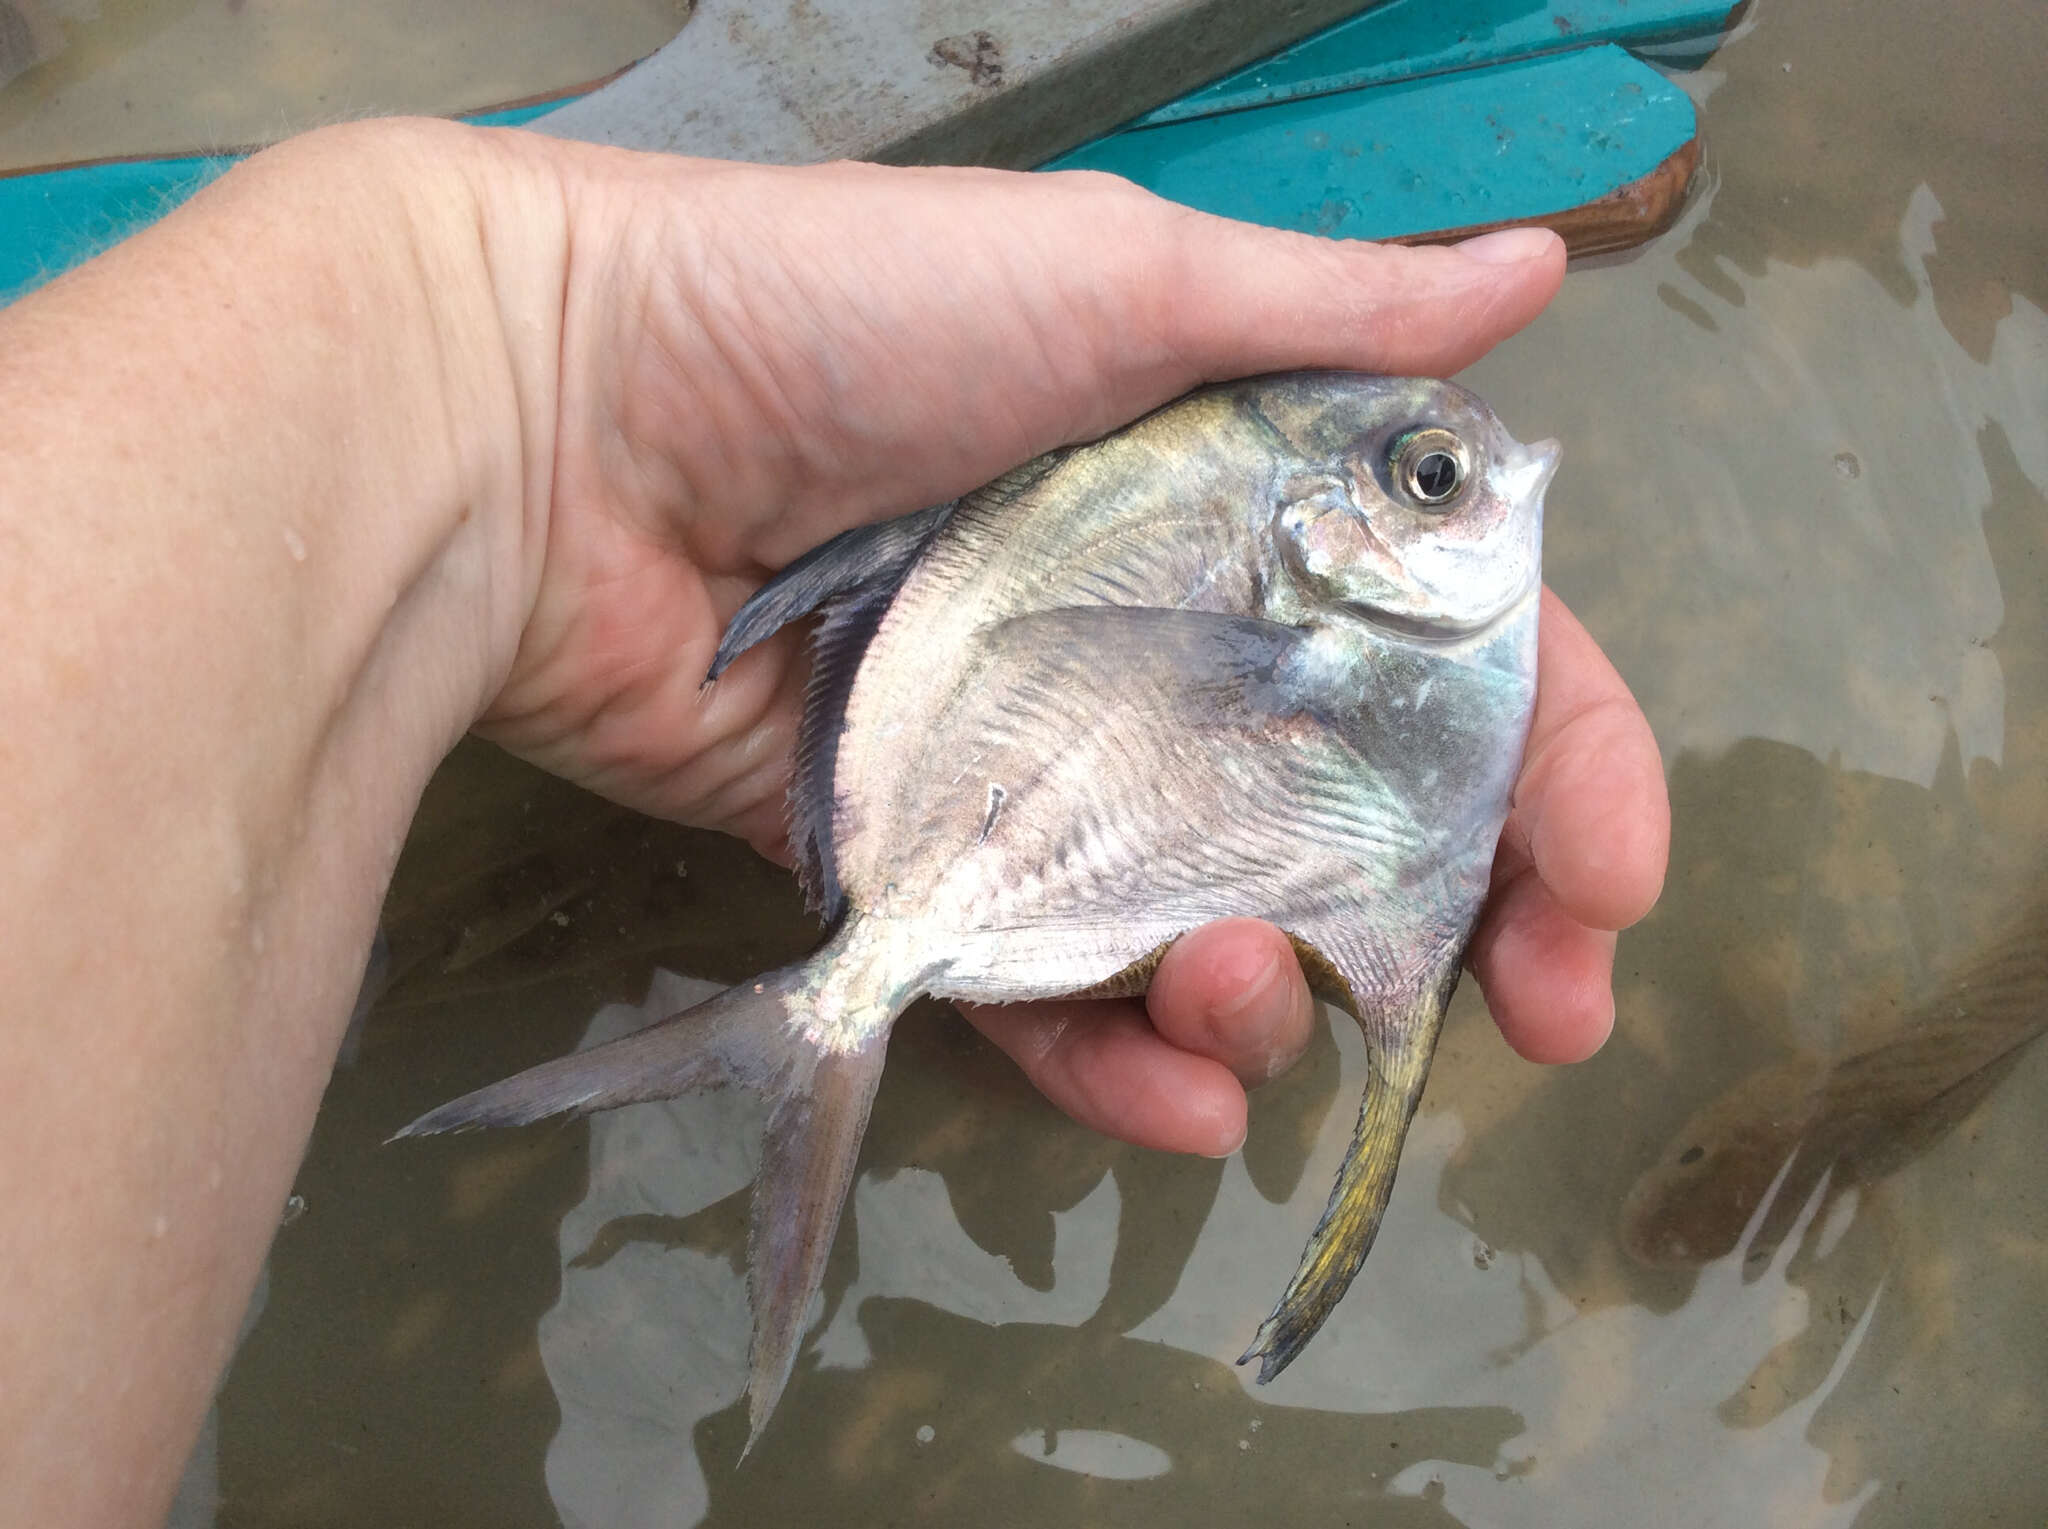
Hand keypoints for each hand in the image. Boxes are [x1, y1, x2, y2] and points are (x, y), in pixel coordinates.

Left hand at [444, 134, 1667, 1155]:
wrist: (547, 418)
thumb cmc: (834, 316)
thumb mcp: (1109, 281)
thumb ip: (1325, 314)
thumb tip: (1534, 273)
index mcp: (1225, 518)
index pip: (1436, 653)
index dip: (1552, 759)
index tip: (1608, 874)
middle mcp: (1151, 655)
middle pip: (1351, 819)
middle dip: (1462, 925)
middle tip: (1540, 1016)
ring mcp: (1035, 775)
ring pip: (1207, 926)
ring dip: (1271, 1001)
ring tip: (1256, 1008)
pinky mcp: (912, 870)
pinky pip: (1041, 992)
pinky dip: (1117, 1064)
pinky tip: (1181, 1099)